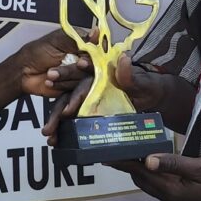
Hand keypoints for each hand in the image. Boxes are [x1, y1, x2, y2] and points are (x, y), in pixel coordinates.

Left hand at [13, 28, 90, 97]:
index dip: (91, 60)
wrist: (24, 71)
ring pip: (83, 82)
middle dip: (72, 71)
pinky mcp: (74, 89)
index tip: (81, 63)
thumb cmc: (38, 51)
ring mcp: (80, 76)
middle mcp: (85, 60)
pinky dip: (62, 87)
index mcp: (84, 45)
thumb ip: (78, 38)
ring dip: (64, 79)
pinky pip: (77, 93)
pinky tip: (50, 83)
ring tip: (49, 75)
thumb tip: (97, 32)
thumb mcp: (57, 40)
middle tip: (56, 70)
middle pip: (92, 70)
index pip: (98, 52)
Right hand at [40, 51, 165, 143]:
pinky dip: (63, 129)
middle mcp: (90, 83)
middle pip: (68, 95)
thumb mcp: (141, 81)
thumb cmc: (147, 85)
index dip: (75, 97)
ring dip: (56, 122)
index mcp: (100, 74)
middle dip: (57, 112)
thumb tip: (123, 59)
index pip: (84, 84)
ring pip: (66, 107)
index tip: (67, 111)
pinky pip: (72, 118)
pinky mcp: (87, 108)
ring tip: (48, 137)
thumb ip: (130, 75)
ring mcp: (87, 97)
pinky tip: (55, 140)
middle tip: (48, 129)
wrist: (152, 97)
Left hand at [109, 154, 200, 200]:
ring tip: (126, 149)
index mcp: (171, 190)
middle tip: (113, 144)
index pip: (139, 172)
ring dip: (135, 167)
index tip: (106, 150)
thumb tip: (147, 159)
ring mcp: (174, 197)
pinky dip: (148, 170)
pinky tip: (149, 158)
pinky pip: (157, 182)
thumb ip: (174, 164)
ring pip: (147, 181)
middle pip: (139, 178)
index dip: (123, 161)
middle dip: (125, 164)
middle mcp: (168, 196)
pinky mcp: (181, 195)